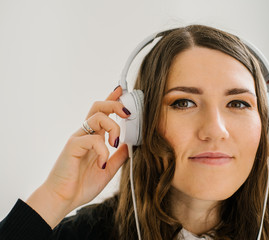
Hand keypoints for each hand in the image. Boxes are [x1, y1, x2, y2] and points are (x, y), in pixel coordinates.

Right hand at [27, 86, 129, 227]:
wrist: (63, 200)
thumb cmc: (82, 184)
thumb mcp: (108, 169)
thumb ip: (119, 156)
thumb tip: (132, 145)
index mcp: (94, 138)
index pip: (103, 113)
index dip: (112, 100)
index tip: (122, 90)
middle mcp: (86, 134)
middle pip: (98, 107)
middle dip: (115, 104)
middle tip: (128, 113)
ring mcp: (78, 138)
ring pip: (97, 117)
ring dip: (113, 127)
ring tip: (116, 143)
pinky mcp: (72, 146)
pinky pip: (92, 139)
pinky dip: (103, 150)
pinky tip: (102, 162)